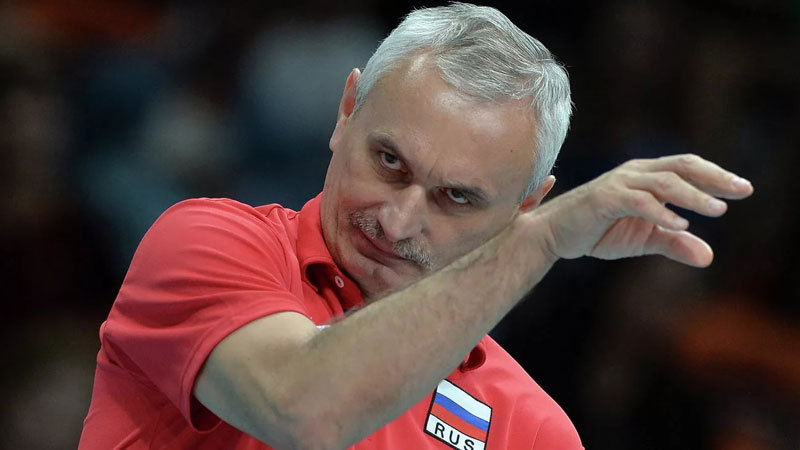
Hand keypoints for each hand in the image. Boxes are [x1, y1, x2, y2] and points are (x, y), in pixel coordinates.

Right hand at [532, 154, 753, 266]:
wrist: (554, 236)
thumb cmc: (597, 232)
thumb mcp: (643, 240)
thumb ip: (674, 243)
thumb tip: (709, 256)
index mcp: (646, 177)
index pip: (687, 169)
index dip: (716, 176)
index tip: (744, 189)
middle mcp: (635, 173)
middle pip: (682, 167)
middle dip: (714, 178)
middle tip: (742, 190)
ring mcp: (619, 183)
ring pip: (664, 182)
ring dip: (693, 196)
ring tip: (718, 210)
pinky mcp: (604, 198)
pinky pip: (638, 202)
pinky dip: (661, 212)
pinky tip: (680, 224)